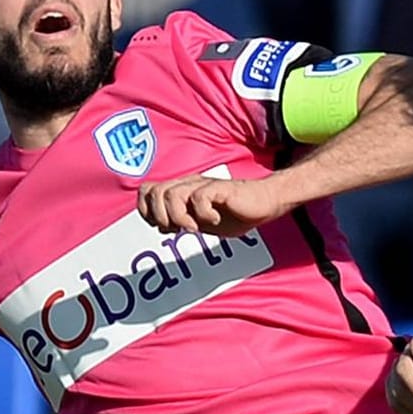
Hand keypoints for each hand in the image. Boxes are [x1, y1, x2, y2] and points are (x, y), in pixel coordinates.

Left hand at [136, 174, 294, 236]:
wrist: (265, 202)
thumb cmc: (235, 211)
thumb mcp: (201, 221)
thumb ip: (182, 221)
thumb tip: (161, 227)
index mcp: (182, 189)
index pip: (147, 191)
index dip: (147, 211)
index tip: (166, 228)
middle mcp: (189, 184)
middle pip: (154, 192)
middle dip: (160, 217)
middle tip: (177, 230)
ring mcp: (203, 185)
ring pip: (171, 195)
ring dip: (179, 218)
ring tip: (195, 228)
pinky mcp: (220, 189)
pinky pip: (199, 199)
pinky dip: (202, 215)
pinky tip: (214, 220)